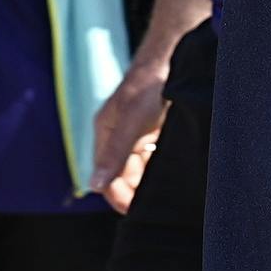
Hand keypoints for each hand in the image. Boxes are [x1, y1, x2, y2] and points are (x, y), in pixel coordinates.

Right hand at [88, 60, 169, 208]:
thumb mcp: (131, 122)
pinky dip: (163, 166)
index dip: (120, 198)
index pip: (106, 178)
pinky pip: (155, 157)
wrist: (175, 57)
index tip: (139, 213)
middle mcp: (119, 136)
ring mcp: (137, 133)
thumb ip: (114, 154)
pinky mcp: (155, 129)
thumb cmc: (150, 86)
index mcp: (105, 134)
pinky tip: (177, 169)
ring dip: (152, 180)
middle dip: (139, 191)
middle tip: (162, 203)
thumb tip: (93, 186)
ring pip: (141, 169)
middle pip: (124, 176)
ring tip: (172, 188)